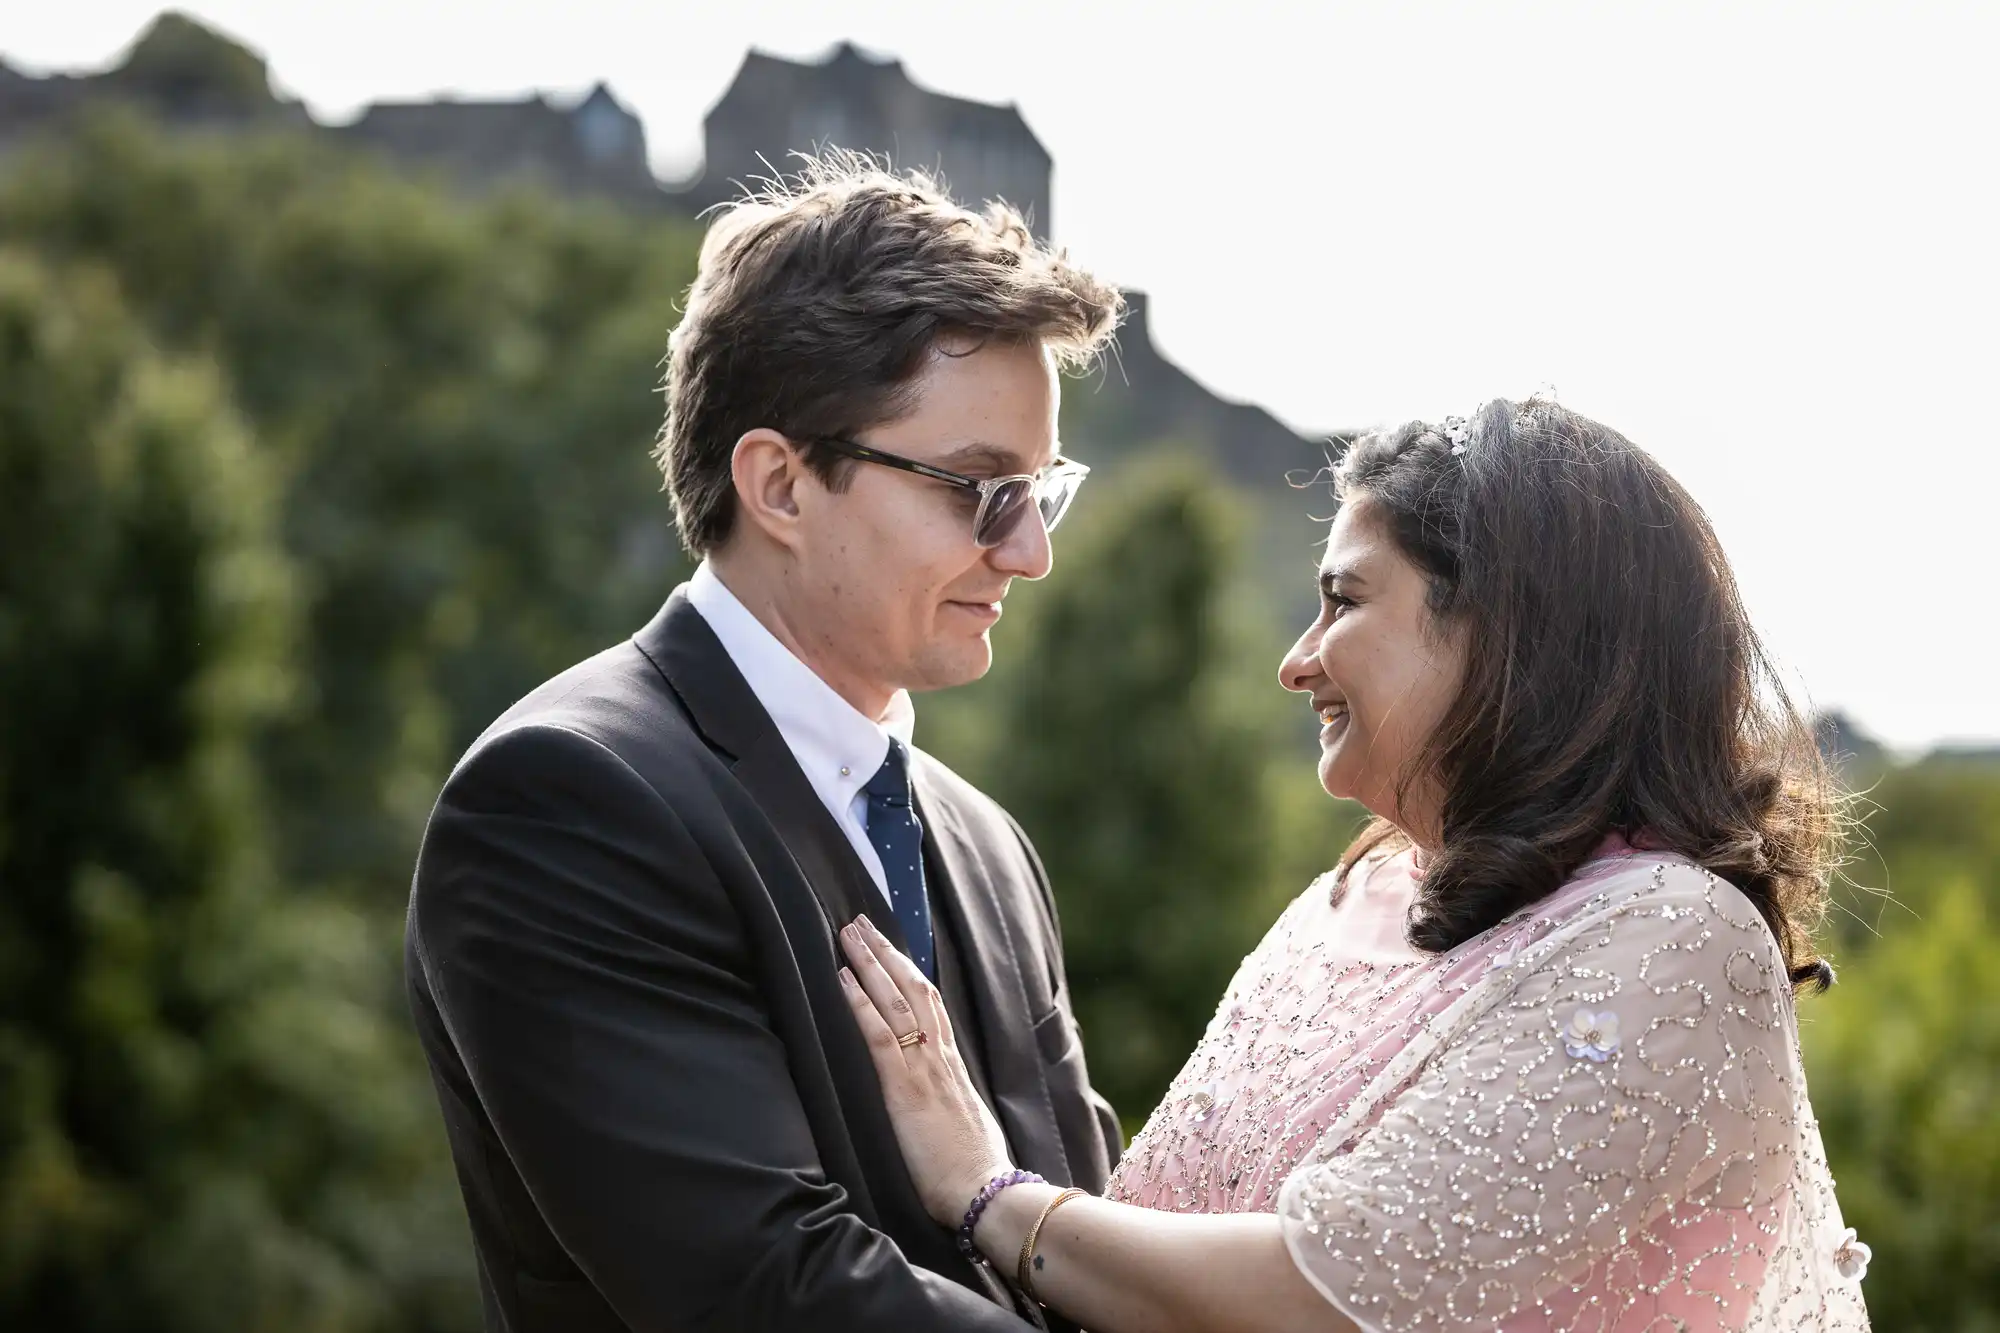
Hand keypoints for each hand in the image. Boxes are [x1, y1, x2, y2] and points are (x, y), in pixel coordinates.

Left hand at [837, 915, 1015, 1227]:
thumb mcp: (967, 1126)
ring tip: (848, 934)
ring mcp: (923, 1069)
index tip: (893, 950)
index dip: (910, 974)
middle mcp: (940, 1058)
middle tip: (862, 923)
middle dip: (887, 953)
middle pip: (913, 989)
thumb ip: (951, 1105)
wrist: (986, 1194)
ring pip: (896, 1000)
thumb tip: (941, 1103)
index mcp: (954, 1067)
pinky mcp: (904, 1089)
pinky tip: (843, 980)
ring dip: (870, 963)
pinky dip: (860, 1003)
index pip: (932, 1007)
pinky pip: (879, 1035)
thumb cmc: (976, 1171)